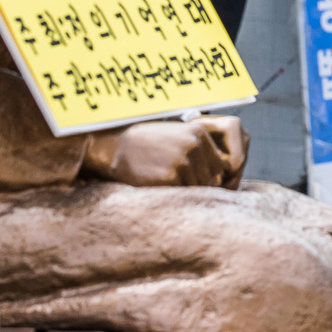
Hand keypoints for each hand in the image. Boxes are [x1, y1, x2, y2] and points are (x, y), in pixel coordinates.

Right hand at [82, 115, 247, 188]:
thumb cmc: (144, 144)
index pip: (218, 166)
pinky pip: (181, 195)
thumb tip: (218, 179)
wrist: (113, 146)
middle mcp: (195, 146)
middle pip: (210, 179)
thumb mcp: (176, 138)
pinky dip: (172, 196)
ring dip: (183, 192)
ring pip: (197, 189)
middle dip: (195, 186)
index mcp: (199, 134)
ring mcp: (184, 161)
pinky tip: (157, 187)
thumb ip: (198, 153)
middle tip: (175, 186)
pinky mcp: (170, 176)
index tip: (188, 179)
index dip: (206, 177)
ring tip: (165, 185)